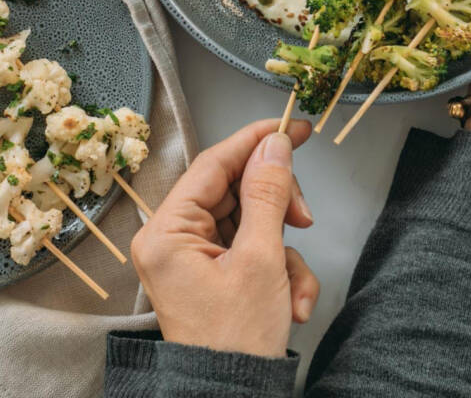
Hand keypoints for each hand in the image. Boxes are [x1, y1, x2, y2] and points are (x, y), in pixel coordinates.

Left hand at [130, 119, 318, 357]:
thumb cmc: (234, 343)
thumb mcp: (262, 260)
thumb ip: (268, 194)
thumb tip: (275, 146)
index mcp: (166, 231)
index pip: (213, 163)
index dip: (255, 141)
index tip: (291, 127)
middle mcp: (172, 241)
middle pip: (234, 192)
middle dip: (276, 208)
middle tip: (304, 215)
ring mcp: (193, 259)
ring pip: (250, 224)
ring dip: (284, 252)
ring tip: (293, 287)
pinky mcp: (213, 276)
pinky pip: (252, 252)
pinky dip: (279, 272)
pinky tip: (291, 302)